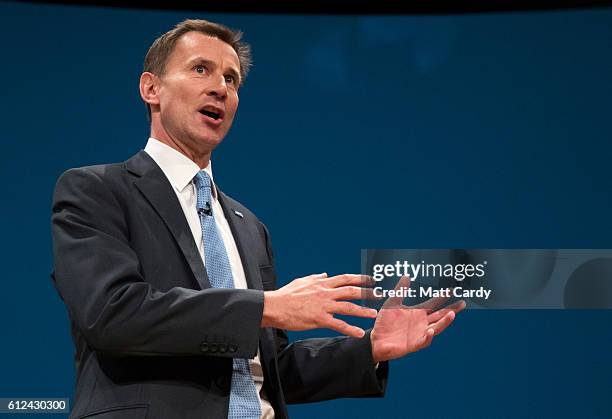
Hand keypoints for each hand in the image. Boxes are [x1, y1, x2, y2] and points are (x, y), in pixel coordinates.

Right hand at [262, 273, 377, 337]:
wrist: (274, 306)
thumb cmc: (286, 294)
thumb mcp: (302, 281)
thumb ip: (315, 278)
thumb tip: (325, 274)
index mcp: (322, 284)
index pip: (346, 278)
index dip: (360, 278)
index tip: (372, 279)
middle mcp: (325, 293)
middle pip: (352, 291)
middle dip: (368, 292)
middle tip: (380, 294)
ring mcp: (323, 306)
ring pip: (348, 307)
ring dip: (363, 310)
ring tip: (374, 313)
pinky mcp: (319, 319)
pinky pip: (338, 324)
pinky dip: (350, 329)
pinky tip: (359, 333)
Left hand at [370, 276, 465, 362]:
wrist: (377, 339)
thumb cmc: (385, 322)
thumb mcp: (392, 303)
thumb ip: (400, 290)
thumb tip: (406, 275)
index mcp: (418, 313)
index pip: (433, 304)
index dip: (442, 297)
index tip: (452, 290)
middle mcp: (422, 323)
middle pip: (440, 315)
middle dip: (451, 309)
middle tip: (462, 303)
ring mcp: (419, 333)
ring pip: (436, 327)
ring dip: (444, 322)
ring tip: (452, 315)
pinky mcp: (414, 344)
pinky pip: (424, 341)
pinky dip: (428, 336)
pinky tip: (431, 330)